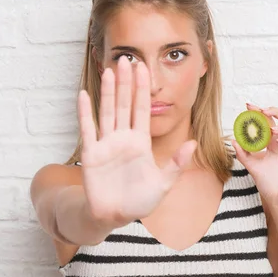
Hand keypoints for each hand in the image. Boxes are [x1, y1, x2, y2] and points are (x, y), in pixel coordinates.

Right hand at [77, 56, 197, 226]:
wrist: (114, 217)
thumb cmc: (138, 201)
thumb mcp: (163, 184)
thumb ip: (176, 163)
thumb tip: (194, 143)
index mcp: (140, 142)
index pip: (142, 109)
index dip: (143, 89)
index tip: (144, 68)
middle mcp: (123, 138)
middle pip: (124, 104)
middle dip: (126, 83)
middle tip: (127, 59)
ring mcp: (106, 144)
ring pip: (107, 111)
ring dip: (107, 91)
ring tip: (108, 70)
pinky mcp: (91, 154)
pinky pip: (88, 129)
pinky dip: (85, 112)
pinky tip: (84, 95)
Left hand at [231, 103, 277, 214]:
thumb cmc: (267, 182)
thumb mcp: (251, 165)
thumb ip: (242, 153)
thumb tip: (233, 140)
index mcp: (272, 141)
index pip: (268, 121)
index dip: (260, 112)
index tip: (248, 106)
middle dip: (274, 111)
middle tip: (263, 111)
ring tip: (272, 130)